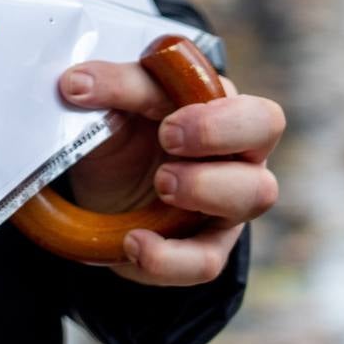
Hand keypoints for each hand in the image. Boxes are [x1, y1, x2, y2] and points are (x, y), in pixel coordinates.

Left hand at [59, 59, 284, 285]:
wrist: (101, 201)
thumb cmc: (122, 140)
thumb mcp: (113, 109)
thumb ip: (111, 90)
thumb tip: (77, 83)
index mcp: (212, 100)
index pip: (224, 88)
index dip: (201, 100)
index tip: (159, 115)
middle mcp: (234, 145)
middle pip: (266, 124)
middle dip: (219, 129)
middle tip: (169, 138)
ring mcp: (229, 199)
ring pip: (255, 192)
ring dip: (206, 186)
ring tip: (161, 184)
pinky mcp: (207, 246)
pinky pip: (208, 260)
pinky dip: (170, 256)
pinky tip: (134, 243)